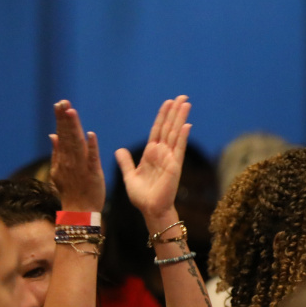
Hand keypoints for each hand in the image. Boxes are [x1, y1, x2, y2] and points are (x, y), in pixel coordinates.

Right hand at [49, 101, 105, 211]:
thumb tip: (52, 134)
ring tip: (71, 112)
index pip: (62, 135)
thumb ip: (57, 152)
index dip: (61, 120)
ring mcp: (81, 167)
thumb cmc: (71, 190)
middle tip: (63, 102)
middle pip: (67, 136)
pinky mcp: (93, 174)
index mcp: (64, 158)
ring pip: (77, 144)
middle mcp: (70, 160)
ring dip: (74, 128)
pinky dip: (91, 147)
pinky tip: (90, 134)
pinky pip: (92, 158)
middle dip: (65, 119)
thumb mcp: (59, 171)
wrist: (79, 211)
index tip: (60, 104)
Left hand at [116, 96, 191, 219]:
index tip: (168, 102)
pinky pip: (178, 149)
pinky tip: (186, 125)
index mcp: (151, 153)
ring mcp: (170, 158)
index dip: (162, 115)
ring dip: (180, 118)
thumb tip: (119, 150)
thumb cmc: (142, 196)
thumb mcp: (130, 176)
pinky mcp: (175, 166)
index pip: (157, 129)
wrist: (150, 210)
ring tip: (186, 104)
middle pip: (169, 127)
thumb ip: (126, 162)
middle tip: (182, 96)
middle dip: (175, 111)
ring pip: (175, 133)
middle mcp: (162, 153)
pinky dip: (182, 137)